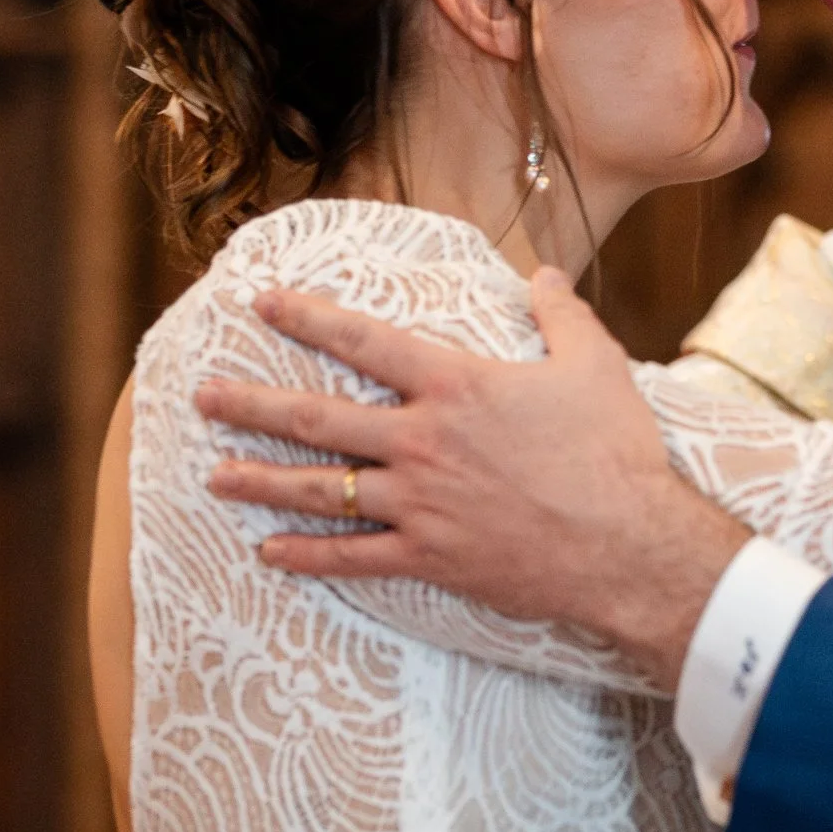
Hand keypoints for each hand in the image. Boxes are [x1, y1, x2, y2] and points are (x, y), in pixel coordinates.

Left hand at [196, 267, 747, 691]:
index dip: (309, 317)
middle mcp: (423, 441)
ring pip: (323, 488)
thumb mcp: (595, 365)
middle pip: (319, 418)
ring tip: (215, 474)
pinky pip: (354, 557)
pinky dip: (308, 555)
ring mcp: (420, 504)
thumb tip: (543, 274)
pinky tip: (269, 552)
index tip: (263, 301)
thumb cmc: (615, 452)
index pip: (365, 341)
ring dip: (262, 480)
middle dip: (254, 404)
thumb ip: (560, 315)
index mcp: (456, 386)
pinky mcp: (429, 557)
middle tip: (204, 396)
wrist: (629, 545)